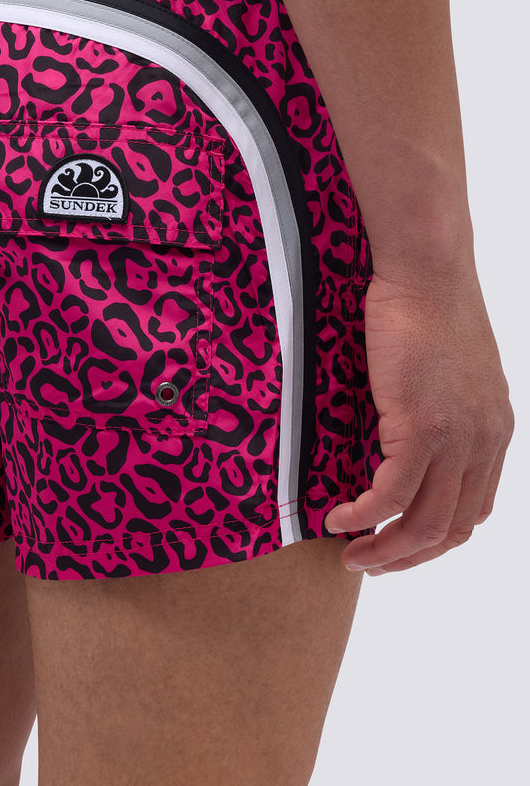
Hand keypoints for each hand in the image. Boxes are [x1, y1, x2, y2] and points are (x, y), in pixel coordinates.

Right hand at [325, 264, 512, 573]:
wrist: (427, 270)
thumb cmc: (427, 305)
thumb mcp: (449, 369)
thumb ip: (442, 409)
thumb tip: (406, 433)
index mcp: (494, 432)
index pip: (474, 509)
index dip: (434, 538)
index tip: (397, 543)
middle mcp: (485, 443)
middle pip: (452, 529)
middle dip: (408, 557)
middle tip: (369, 562)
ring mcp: (457, 438)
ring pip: (425, 523)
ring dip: (385, 549)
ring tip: (351, 554)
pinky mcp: (422, 426)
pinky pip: (391, 494)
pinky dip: (363, 515)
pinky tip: (338, 517)